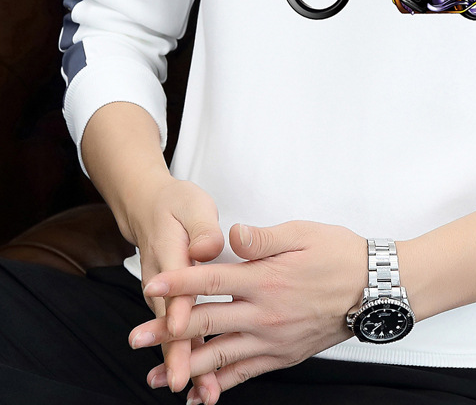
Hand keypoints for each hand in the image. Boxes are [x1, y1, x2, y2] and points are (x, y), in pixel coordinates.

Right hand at [123, 177, 223, 397]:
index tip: (179, 328)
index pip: (173, 285)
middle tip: (187, 382)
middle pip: (169, 322)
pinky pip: (181, 335)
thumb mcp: (192, 206)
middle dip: (178, 354)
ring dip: (187, 365)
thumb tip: (208, 247)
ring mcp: (165, 298)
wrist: (150, 209)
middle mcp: (163, 284)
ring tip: (204, 394)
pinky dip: (190, 359)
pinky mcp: (173, 305)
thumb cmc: (177, 207)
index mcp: (170, 255)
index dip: (176, 307)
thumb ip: (202, 227)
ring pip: (175, 336)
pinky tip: (205, 383)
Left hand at [130, 220, 366, 403]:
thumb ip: (264, 238)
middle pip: (206, 323)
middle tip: (134, 338)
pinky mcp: (283, 356)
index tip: (151, 283)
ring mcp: (273, 339)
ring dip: (184, 367)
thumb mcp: (304, 234)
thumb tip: (231, 234)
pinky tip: (199, 396)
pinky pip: (246, 375)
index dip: (179, 281)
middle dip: (167, 331)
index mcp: (267, 279)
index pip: (212, 280)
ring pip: (220, 358)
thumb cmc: (340, 255)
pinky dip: (220, 387)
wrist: (375, 289)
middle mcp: (265, 314)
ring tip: (154, 376)